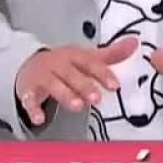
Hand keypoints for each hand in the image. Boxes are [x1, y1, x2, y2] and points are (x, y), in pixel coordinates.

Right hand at [14, 38, 137, 125]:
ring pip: (54, 85)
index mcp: (74, 55)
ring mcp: (43, 77)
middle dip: (84, 86)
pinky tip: (40, 119)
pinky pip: (29, 100)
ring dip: (65, 95)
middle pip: (71, 74)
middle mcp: (58, 64)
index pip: (90, 63)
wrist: (29, 64)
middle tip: (97, 98)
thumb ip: (111, 54)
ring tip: (78, 106)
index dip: (103, 73)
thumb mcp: (86, 57)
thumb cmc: (64, 63)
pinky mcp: (28, 90)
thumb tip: (134, 43)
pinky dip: (33, 109)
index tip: (115, 85)